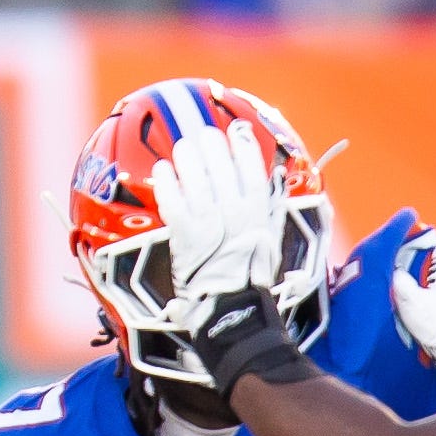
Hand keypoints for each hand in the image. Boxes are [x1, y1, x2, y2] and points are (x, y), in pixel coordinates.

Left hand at [145, 118, 284, 316]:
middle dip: (211, 146)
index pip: (252, 167)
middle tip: (202, 134)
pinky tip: (162, 170)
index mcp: (259, 211)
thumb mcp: (272, 236)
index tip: (237, 130)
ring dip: (187, 158)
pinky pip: (172, 200)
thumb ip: (271, 205)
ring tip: (181, 147)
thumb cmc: (252, 273)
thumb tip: (274, 175)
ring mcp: (209, 221)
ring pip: (195, 179)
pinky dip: (166, 182)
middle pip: (221, 168)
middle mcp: (235, 211)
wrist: (233, 306)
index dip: (243, 145)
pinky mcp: (184, 234)